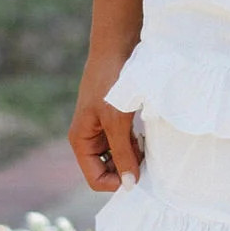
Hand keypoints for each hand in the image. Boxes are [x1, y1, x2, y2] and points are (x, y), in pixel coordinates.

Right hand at [68, 63, 142, 193]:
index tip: (139, 174)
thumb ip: (123, 153)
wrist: (117, 46)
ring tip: (147, 142)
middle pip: (109, 170)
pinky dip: (139, 143)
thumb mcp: (116, 121)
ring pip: (121, 157)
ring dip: (135, 155)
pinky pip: (128, 142)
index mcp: (81, 141)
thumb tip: (130, 184)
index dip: (116, 182)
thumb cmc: (110, 81)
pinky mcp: (118, 120)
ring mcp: (104, 129)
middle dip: (127, 168)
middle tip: (148, 158)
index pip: (96, 179)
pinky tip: (148, 133)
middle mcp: (90, 138)